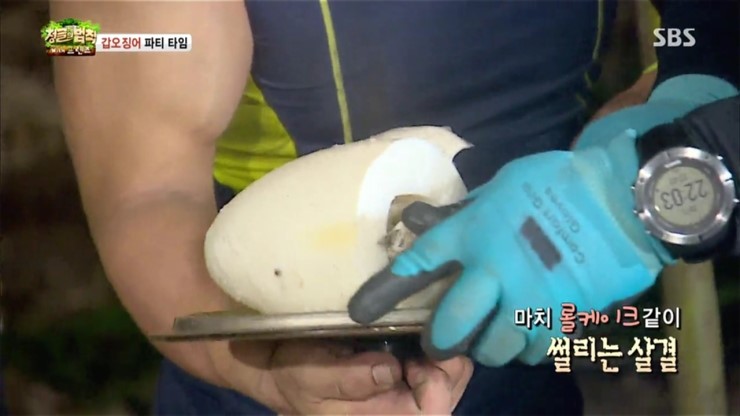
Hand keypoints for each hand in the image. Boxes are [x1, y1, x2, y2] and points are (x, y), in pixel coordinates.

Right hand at [210, 339, 472, 414]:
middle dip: (446, 360)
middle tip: (423, 332)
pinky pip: (441, 357)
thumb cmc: (295, 375)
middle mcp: (403, 409)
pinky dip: (437, 340)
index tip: (419, 356)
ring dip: (442, 347)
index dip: (437, 384)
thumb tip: (390, 369)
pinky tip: (419, 326)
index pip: (433, 412)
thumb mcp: (311, 377)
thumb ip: (350, 379)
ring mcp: (410, 389)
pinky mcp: (410, 369)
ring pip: (453, 371)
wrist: (284, 364)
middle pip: (452, 389)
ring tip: (419, 327)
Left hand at [348, 74, 737, 366]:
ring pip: (493, 349)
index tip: (363, 310)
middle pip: (451, 326)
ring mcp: (530, 301)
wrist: (623, 198)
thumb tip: (420, 222)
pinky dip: (525, 348)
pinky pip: (533, 350)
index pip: (419, 267)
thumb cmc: (557, 182)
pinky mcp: (563, 318)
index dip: (387, 291)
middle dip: (439, 339)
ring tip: (487, 337)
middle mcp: (495, 274)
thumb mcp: (500, 186)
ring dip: (484, 347)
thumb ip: (462, 213)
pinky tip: (526, 335)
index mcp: (475, 235)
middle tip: (440, 339)